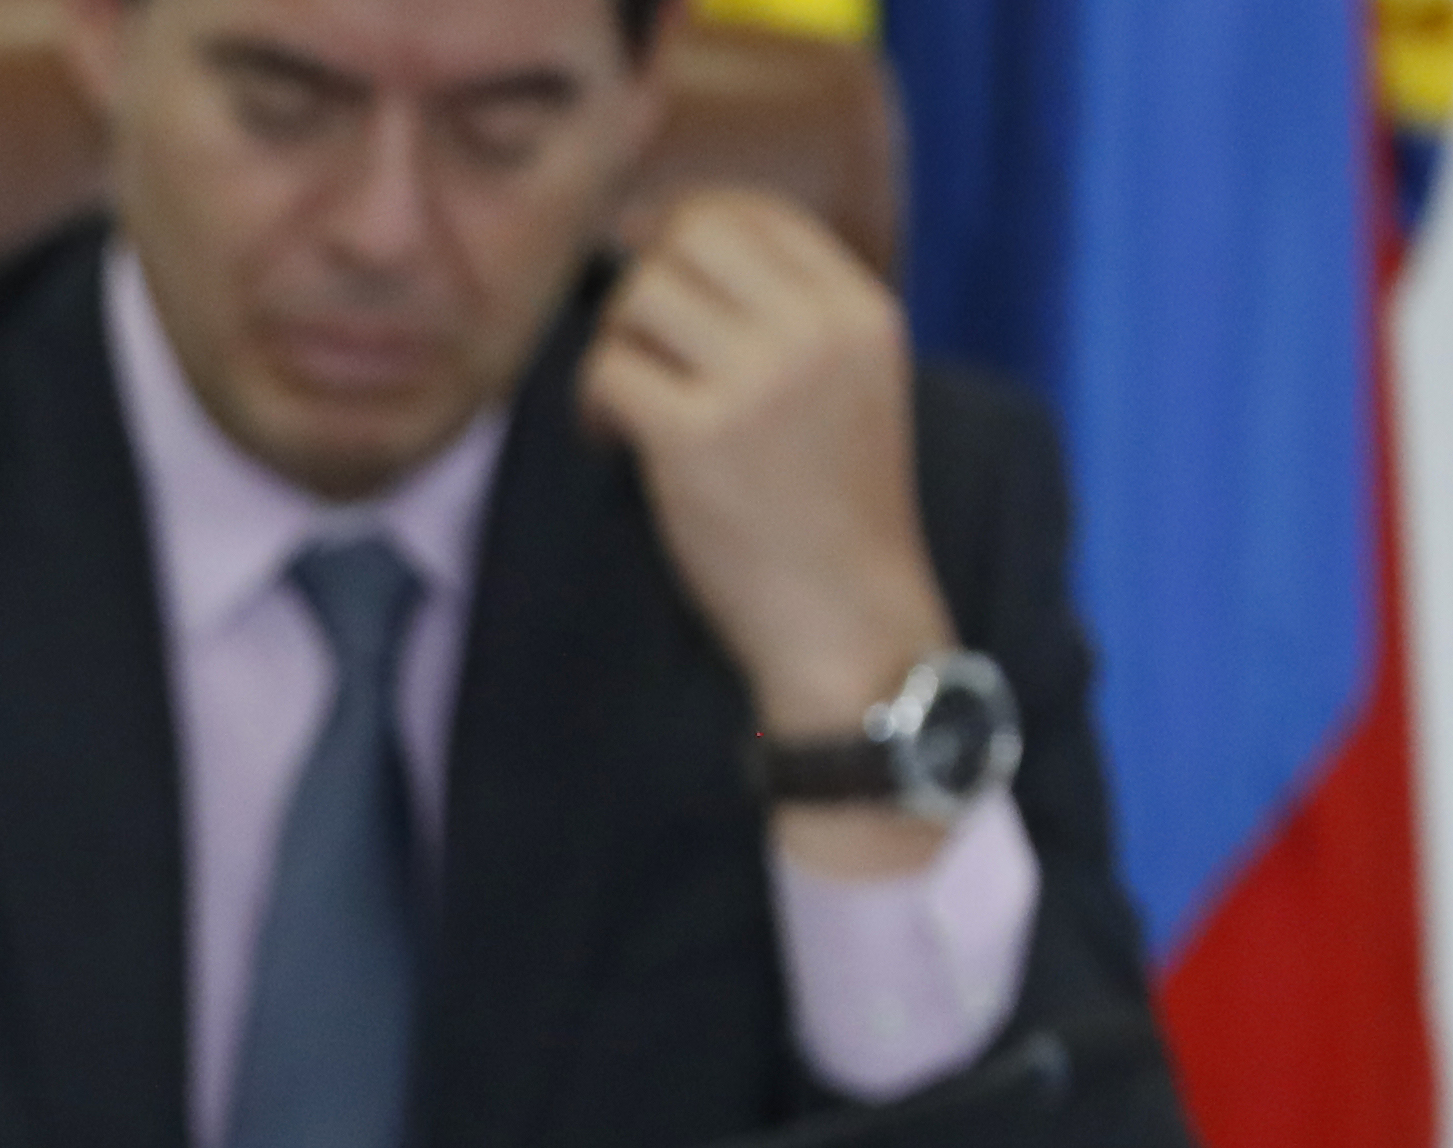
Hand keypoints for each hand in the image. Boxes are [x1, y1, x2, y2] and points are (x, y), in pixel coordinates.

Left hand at [577, 188, 959, 872]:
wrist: (849, 628)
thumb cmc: (829, 518)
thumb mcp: (845, 389)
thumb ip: (783, 315)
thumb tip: (657, 232)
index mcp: (861, 311)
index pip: (752, 213)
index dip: (685, 243)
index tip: (665, 307)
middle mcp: (818, 332)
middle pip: (688, 236)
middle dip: (645, 289)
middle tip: (639, 357)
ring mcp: (760, 381)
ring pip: (641, 296)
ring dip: (614, 346)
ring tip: (625, 408)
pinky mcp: (697, 438)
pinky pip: (608, 370)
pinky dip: (591, 405)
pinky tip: (609, 443)